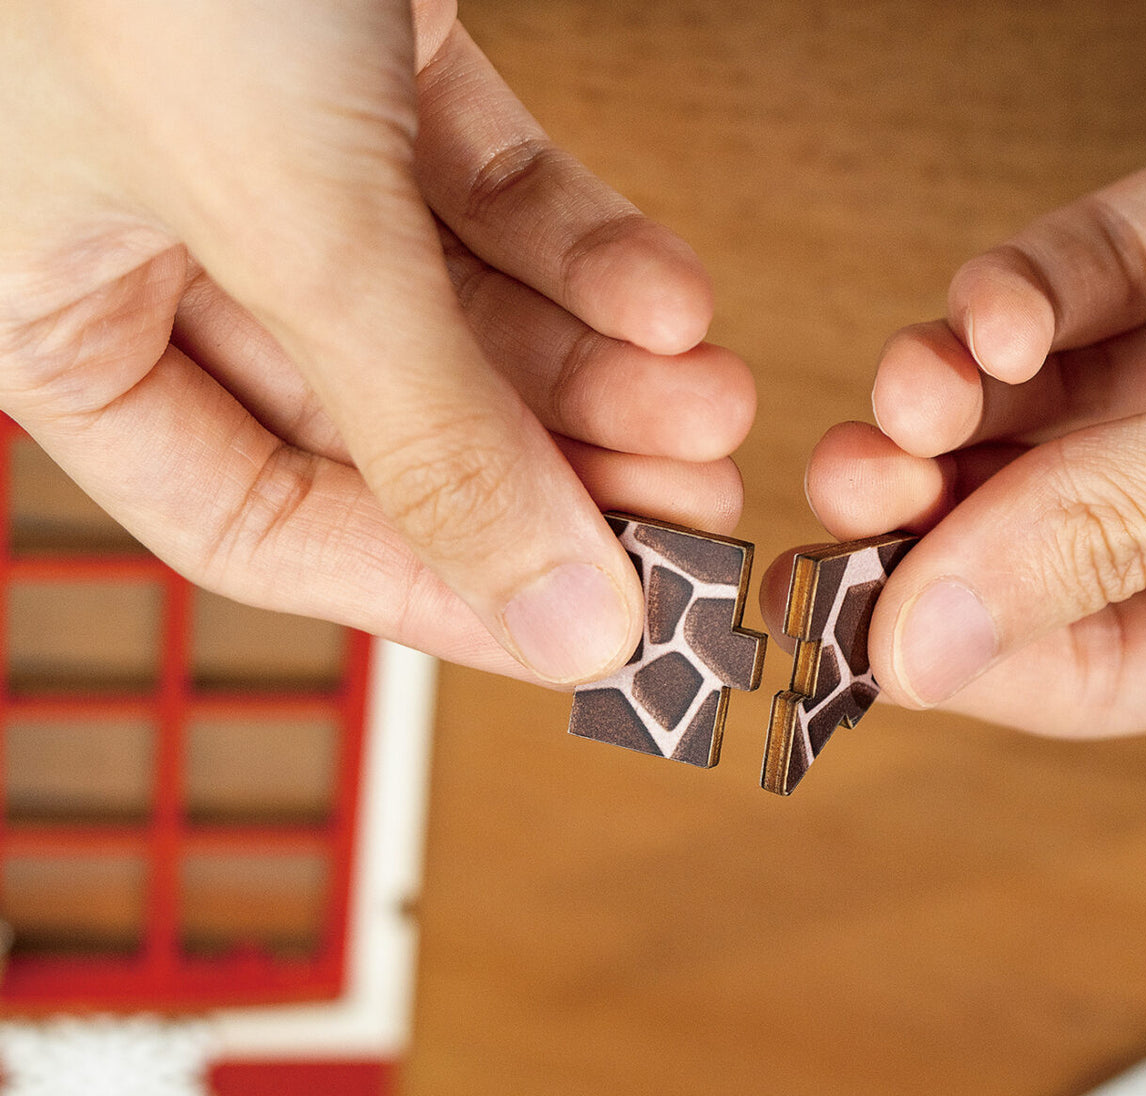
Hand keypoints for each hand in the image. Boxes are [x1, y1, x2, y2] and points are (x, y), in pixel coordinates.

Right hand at [0, 0, 752, 684]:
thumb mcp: (289, 220)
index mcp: (51, 315)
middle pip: (386, 425)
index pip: (260, 523)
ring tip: (717, 404)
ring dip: (601, 373)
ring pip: (454, 318)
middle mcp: (152, 243)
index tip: (575, 626)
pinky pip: (486, 192)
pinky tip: (676, 298)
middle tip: (686, 511)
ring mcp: (260, 149)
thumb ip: (429, 435)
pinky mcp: (354, 57)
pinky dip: (589, 246)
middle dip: (552, 472)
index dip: (429, 588)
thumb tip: (558, 618)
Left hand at [786, 0, 1145, 735]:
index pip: (1129, 660)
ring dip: (962, 402)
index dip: (981, 648)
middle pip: (1076, 524)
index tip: (862, 628)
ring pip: (1073, 398)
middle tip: (850, 496)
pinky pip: (1117, 263)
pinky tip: (988, 316)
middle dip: (946, 514)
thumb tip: (935, 643)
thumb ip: (1138, 529)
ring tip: (905, 399)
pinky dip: (1028, 291)